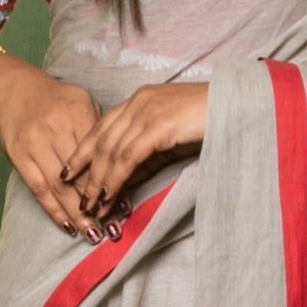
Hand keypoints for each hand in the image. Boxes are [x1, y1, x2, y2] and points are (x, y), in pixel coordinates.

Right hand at [0, 64, 106, 236]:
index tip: (125, 208)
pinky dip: (53, 210)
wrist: (14, 90)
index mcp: (77, 114)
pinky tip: (67, 226)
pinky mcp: (18, 157)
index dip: (113, 183)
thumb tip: (123, 164)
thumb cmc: (56, 100)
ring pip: (60, 187)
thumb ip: (100, 132)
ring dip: (77, 214)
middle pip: (81, 174)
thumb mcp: (83, 103)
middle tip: (112, 229)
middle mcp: (55, 130)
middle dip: (98, 205)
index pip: (99, 156)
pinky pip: (38, 189)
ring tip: (92, 234)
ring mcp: (34, 144)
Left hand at [60, 80, 209, 222]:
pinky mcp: (158, 125)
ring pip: (111, 151)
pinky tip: (109, 196)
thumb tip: (124, 180)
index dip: (82, 152)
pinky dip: (115, 179)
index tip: (67, 173)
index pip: (101, 127)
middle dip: (86, 173)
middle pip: (101, 140)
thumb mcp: (171, 137)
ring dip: (98, 182)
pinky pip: (128, 157)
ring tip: (91, 207)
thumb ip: (147, 154)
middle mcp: (138, 101)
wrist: (239, 107)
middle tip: (78, 200)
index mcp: (140, 99)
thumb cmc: (210, 122)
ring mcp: (147, 111)